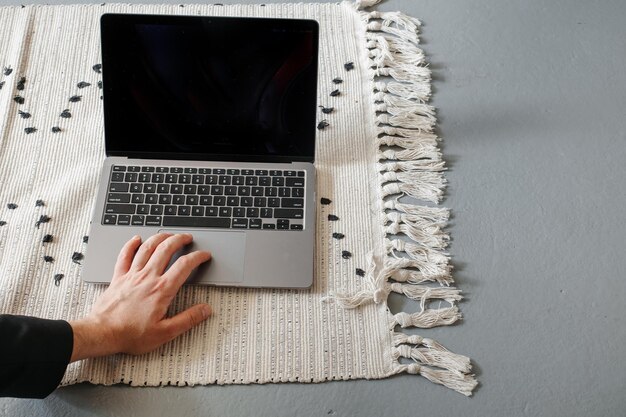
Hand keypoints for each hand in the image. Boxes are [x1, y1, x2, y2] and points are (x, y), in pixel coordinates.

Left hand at [69, 233, 211, 361]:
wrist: (102, 333)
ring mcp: (132, 275)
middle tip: (187, 238)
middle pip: (166, 249)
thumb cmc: (131, 334)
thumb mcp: (165, 333)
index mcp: (161, 290)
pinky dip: (131, 244)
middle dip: (179, 239)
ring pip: (147, 248)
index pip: (184, 265)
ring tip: (168, 235)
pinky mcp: (118, 277)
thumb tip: (205, 310)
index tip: (204, 255)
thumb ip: (188, 319)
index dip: (198, 257)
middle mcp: (147, 277)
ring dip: (160, 237)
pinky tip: (136, 239)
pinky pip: (125, 255)